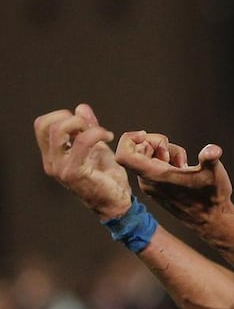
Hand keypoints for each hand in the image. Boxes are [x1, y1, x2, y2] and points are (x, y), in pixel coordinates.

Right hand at [34, 104, 131, 219]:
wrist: (116, 201)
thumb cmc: (106, 177)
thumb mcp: (97, 147)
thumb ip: (87, 128)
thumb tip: (81, 107)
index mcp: (53, 155)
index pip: (42, 125)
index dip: (62, 116)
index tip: (84, 124)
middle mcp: (51, 162)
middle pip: (47, 125)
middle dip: (72, 118)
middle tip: (92, 128)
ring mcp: (60, 168)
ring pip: (59, 130)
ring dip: (83, 124)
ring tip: (102, 133)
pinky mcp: (74, 172)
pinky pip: (82, 142)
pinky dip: (97, 133)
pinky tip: (110, 137)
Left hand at [115, 131, 233, 228]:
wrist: (211, 220)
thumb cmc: (211, 197)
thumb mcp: (214, 174)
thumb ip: (210, 159)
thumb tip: (213, 150)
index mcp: (155, 176)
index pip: (124, 155)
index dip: (130, 139)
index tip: (147, 134)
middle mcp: (147, 181)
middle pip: (137, 150)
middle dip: (157, 142)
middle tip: (176, 152)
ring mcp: (151, 184)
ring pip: (147, 157)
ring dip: (164, 151)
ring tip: (183, 163)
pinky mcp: (156, 186)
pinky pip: (152, 165)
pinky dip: (165, 160)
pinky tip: (181, 168)